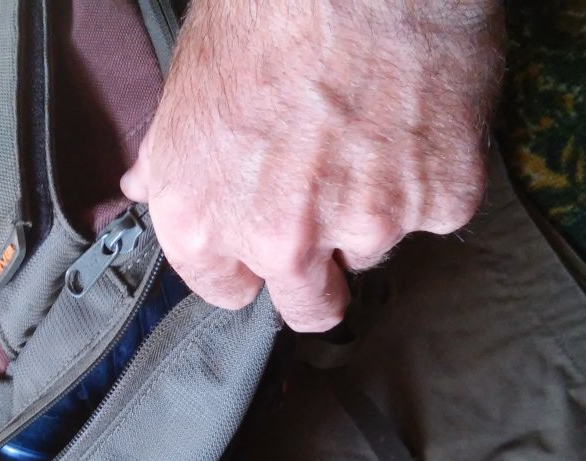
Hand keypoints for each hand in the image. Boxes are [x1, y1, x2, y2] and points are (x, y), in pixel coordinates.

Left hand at [121, 0, 503, 331]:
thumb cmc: (265, 11)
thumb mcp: (186, 85)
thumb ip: (167, 158)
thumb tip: (145, 186)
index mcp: (206, 223)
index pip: (228, 292)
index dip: (245, 265)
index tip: (259, 245)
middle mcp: (282, 241)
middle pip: (309, 305)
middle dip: (316, 275)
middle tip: (326, 213)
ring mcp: (370, 226)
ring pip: (372, 250)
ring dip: (370, 210)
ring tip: (365, 133)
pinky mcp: (441, 202)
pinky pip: (433, 208)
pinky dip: (426, 175)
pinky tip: (407, 118)